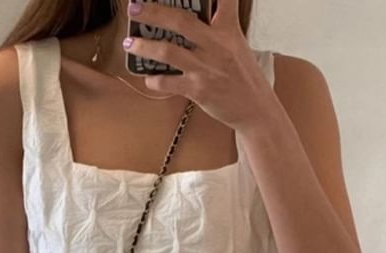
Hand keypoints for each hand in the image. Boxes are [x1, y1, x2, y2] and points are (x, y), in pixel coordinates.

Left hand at [123, 0, 272, 129]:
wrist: (255, 110)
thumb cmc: (244, 78)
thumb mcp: (237, 46)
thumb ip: (217, 31)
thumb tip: (189, 22)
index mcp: (229, 30)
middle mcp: (216, 45)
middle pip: (180, 21)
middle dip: (153, 12)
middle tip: (134, 7)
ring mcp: (205, 68)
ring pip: (168, 51)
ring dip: (145, 46)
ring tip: (130, 43)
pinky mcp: (198, 90)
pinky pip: (169, 83)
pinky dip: (155, 81)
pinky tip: (148, 79)